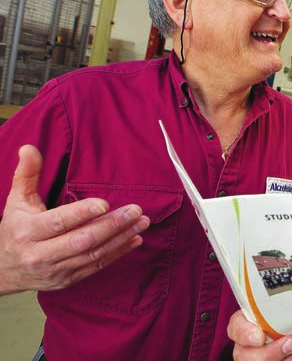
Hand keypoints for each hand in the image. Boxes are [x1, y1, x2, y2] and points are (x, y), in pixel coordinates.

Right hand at [0, 145, 149, 294]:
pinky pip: (96, 267)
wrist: (3, 271)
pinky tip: (135, 239)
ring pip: (93, 254)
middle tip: (136, 210)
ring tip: (142, 222)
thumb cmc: (15, 229)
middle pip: (82, 240)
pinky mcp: (67, 281)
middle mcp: (41, 255)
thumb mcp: (16, 200)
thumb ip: (27, 174)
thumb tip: (29, 147)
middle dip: (111, 225)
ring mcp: (56, 270)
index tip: (105, 202)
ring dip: (121, 238)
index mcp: (28, 232)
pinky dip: (118, 253)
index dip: (82, 213)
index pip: (58, 222)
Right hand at [228, 310, 291, 359]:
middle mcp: (246, 348)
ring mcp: (257, 360)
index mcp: (244, 326)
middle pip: (248, 356)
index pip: (236, 328)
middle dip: (273, 351)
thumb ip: (283, 311)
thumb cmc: (287, 318)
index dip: (246, 334)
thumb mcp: (283, 309)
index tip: (259, 338)